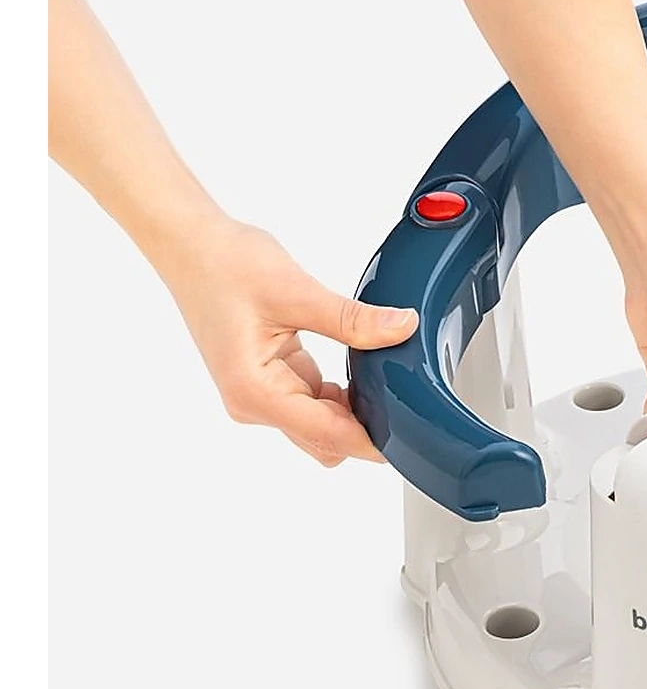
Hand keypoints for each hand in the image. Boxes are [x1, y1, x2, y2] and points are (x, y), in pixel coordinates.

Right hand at [158, 217, 417, 465]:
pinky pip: (313, 402)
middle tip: (406, 397)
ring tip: (383, 375)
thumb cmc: (226, 265)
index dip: (372, 442)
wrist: (193, 247)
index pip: (327, 435)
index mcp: (256, 391)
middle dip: (366, 428)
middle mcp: (254, 403)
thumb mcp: (297, 292)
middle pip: (325, 439)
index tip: (409, 437)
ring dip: (352, 409)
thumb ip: (353, 320)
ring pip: (320, 425)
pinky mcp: (269, 380)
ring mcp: (260, 394)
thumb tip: (401, 328)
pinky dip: (338, 394)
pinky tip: (357, 366)